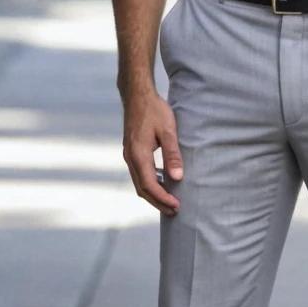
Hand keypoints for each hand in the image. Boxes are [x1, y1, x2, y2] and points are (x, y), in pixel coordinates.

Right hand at [121, 89, 183, 216]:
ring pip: (139, 183)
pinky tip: (162, 184)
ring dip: (153, 195)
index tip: (177, 206)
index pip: (150, 184)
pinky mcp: (131, 152)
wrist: (137, 95)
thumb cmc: (154, 110)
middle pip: (142, 189)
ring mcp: (129, 155)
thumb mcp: (168, 130)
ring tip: (169, 202)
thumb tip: (178, 177)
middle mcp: (130, 158)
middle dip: (158, 202)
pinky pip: (139, 174)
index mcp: (138, 154)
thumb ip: (172, 154)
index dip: (163, 198)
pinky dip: (150, 184)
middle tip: (175, 211)